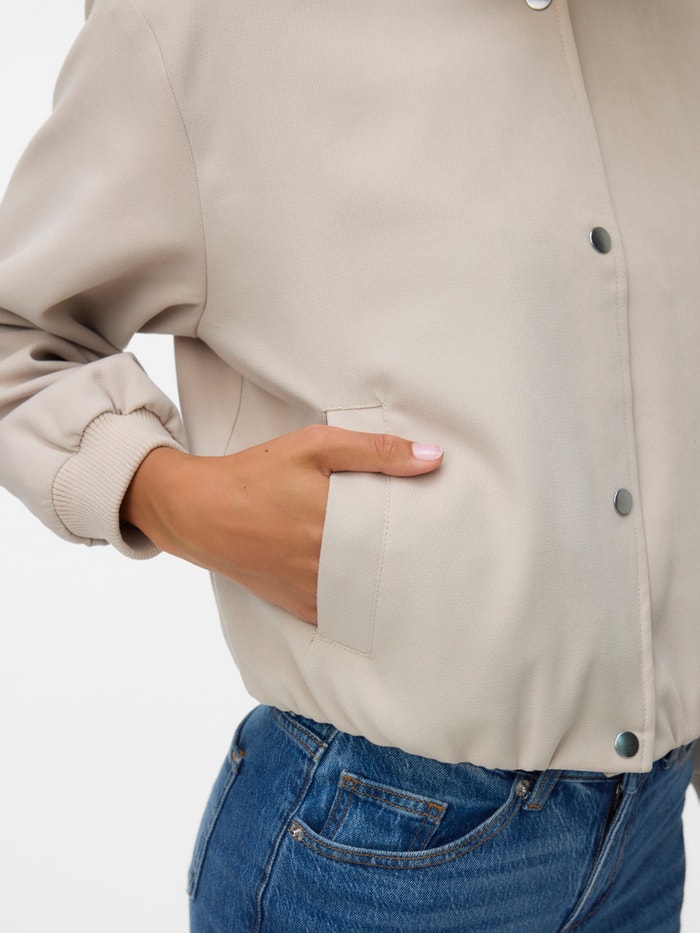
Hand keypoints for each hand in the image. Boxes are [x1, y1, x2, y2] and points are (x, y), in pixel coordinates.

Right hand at [120, 425, 443, 622]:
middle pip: (391, 572)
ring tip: (427, 587)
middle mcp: (328, 563)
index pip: (403, 538)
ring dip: (393, 591)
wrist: (197, 512)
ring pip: (369, 598)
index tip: (458, 538)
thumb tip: (433, 458)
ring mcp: (313, 589)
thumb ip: (375, 450)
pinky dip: (361, 607)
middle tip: (453, 566)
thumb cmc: (255, 474)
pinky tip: (381, 603)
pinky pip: (340, 613)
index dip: (432, 540)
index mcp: (338, 522)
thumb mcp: (314, 446)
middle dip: (419, 568)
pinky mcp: (298, 604)